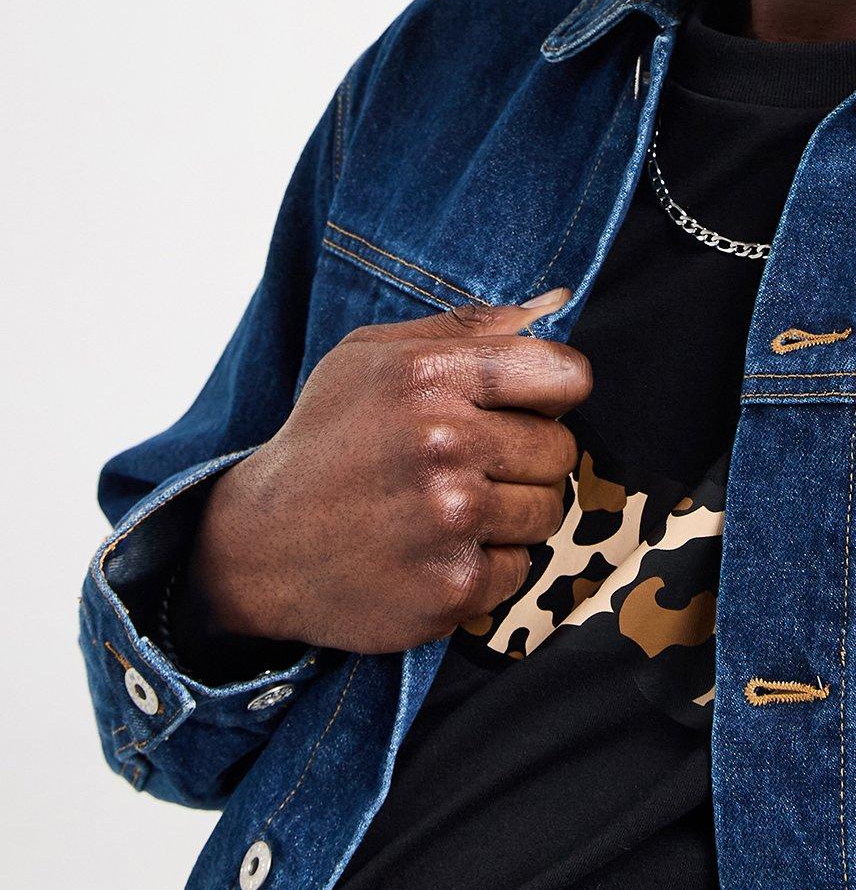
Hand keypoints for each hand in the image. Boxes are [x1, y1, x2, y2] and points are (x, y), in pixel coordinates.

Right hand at [187, 291, 587, 654]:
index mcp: (431, 375)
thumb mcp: (374, 357)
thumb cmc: (326, 438)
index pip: (564, 374)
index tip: (528, 406)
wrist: (257, 546)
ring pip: (548, 510)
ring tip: (453, 507)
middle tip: (474, 464)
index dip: (554, 392)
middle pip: (561, 448)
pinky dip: (489, 565)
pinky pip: (521, 570)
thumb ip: (470, 324)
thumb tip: (558, 300)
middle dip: (529, 455)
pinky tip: (438, 551)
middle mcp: (443, 443)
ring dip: (513, 512)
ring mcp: (448, 520)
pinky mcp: (451, 589)